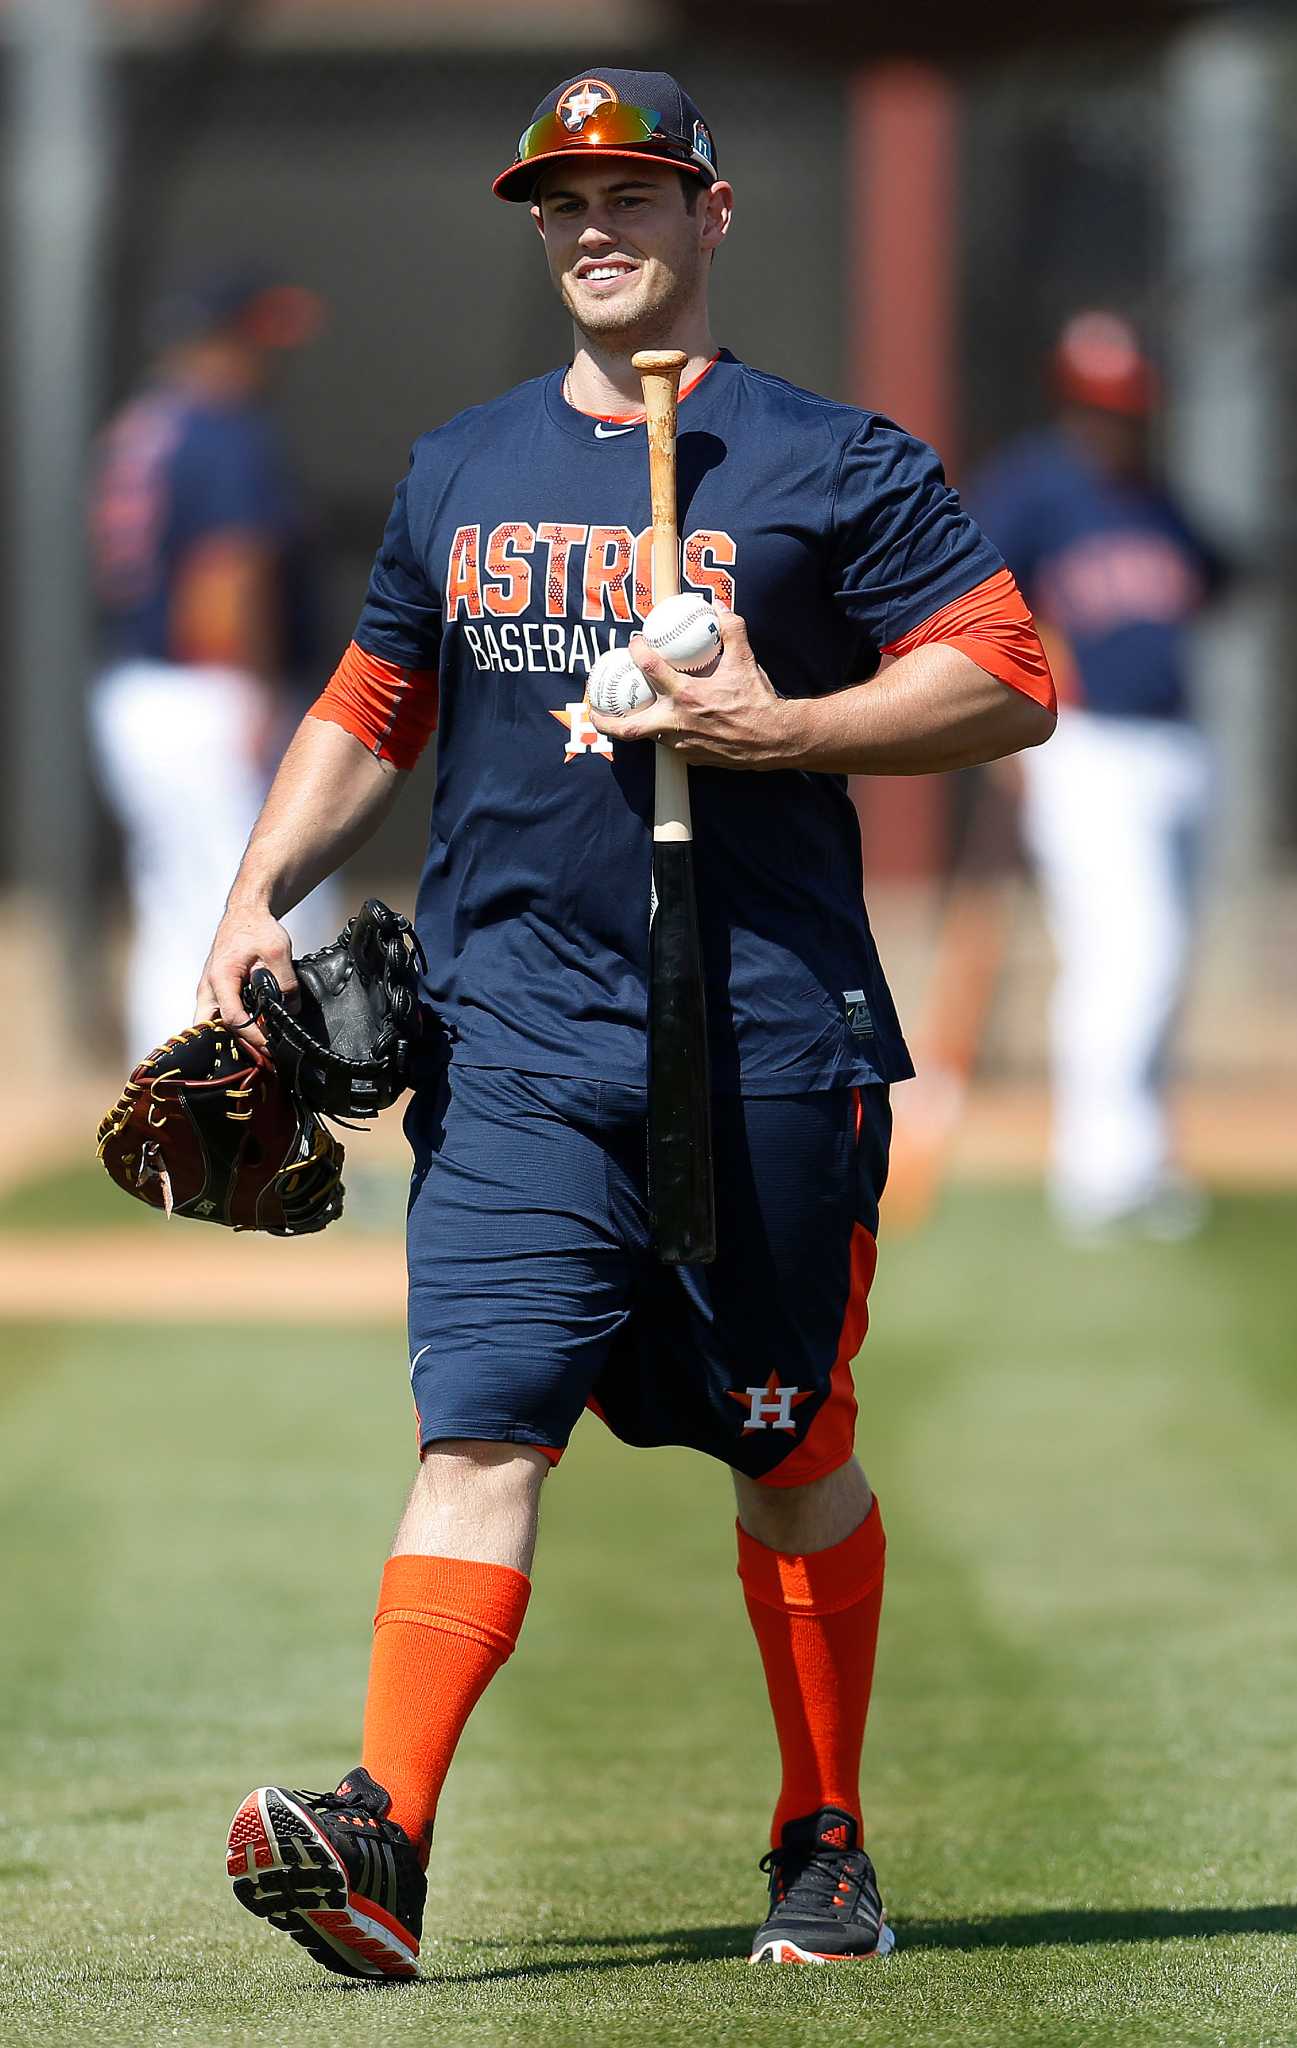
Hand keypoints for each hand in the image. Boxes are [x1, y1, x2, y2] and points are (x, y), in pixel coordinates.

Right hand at [194, 903, 296, 1052]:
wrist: (246, 914)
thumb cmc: (255, 928)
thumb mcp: (278, 952)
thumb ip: (285, 983)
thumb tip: (290, 1010)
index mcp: (221, 979)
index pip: (233, 1019)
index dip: (252, 1036)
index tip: (270, 1046)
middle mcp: (208, 988)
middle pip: (211, 1029)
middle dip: (233, 1044)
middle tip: (257, 1054)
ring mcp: (208, 991)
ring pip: (211, 1025)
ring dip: (230, 1037)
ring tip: (256, 1045)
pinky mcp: (214, 991)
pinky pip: (217, 1016)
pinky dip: (231, 1027)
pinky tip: (250, 1031)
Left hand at [588, 605, 805, 768]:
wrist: (774, 739)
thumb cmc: (758, 701)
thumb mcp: (745, 660)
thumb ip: (731, 629)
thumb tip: (719, 606)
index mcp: (686, 695)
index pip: (649, 668)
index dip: (637, 651)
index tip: (635, 643)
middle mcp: (677, 723)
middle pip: (628, 727)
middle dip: (605, 720)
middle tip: (594, 709)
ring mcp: (682, 744)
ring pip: (648, 737)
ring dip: (635, 725)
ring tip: (626, 715)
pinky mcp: (691, 758)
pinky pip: (669, 746)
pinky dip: (662, 735)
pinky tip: (662, 725)